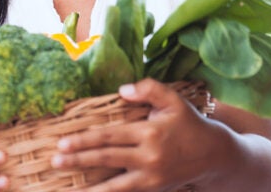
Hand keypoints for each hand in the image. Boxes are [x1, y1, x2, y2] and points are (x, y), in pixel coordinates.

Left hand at [49, 78, 224, 191]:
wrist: (214, 155)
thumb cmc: (189, 123)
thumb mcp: (173, 100)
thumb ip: (149, 89)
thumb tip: (122, 90)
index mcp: (150, 133)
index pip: (110, 136)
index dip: (85, 140)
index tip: (63, 142)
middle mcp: (149, 157)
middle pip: (107, 159)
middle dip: (79, 161)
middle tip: (56, 161)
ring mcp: (152, 178)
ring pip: (115, 185)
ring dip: (90, 188)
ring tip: (69, 191)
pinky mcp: (155, 190)